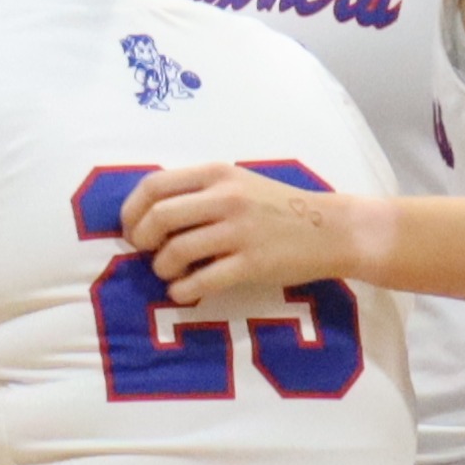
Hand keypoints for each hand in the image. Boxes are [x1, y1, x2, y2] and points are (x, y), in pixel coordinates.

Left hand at [118, 160, 384, 308]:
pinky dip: (183, 289)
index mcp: (218, 174)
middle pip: (159, 217)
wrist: (332, 229)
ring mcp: (240, 231)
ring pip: (177, 250)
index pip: (154, 185)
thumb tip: (148, 213)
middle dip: (142, 240)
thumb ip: (199, 191)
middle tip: (147, 253)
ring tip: (170, 273)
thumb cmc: (279, 207)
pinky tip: (184, 291)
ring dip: (163, 267)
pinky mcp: (253, 263)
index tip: (132, 228)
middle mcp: (226, 197)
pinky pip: (202, 280)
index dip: (132, 210)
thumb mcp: (239, 183)